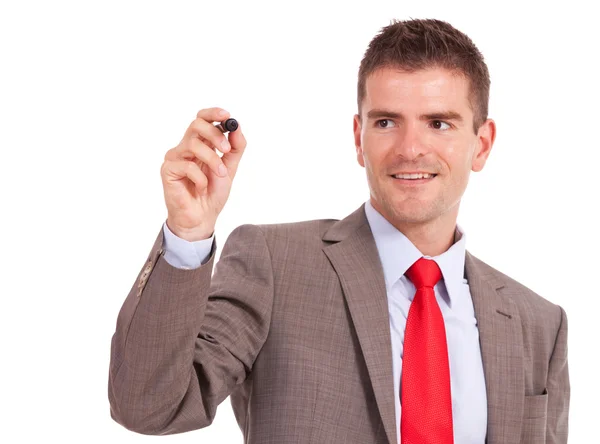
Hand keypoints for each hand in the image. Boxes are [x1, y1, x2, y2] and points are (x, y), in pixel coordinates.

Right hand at [161, 107, 246, 240]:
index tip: (227, 116)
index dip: (213, 114)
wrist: (203, 218)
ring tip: (220, 175)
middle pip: (196, 125)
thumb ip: (235, 149)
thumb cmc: (212, 194)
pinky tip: (201, 188)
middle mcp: (186, 147)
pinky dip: (200, 178)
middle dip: (215, 134)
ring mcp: (175, 157)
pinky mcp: (168, 170)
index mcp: (200, 144)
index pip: (202, 119)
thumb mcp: (230, 169)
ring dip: (212, 160)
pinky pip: (187, 166)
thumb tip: (237, 127)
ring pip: (193, 144)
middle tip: (226, 150)